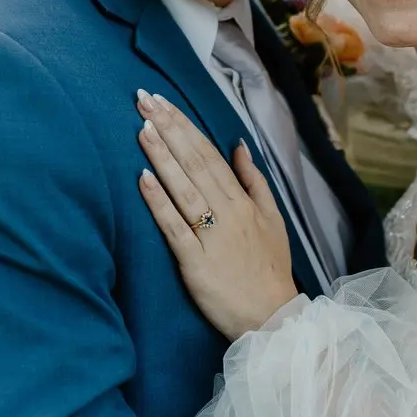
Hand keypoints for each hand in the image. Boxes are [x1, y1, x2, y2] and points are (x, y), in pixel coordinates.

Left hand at [136, 91, 297, 340]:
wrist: (272, 316)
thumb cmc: (270, 269)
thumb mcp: (273, 219)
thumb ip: (254, 181)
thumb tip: (239, 146)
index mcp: (243, 201)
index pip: (210, 154)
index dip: (185, 126)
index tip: (163, 102)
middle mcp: (228, 212)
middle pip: (194, 162)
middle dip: (169, 128)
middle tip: (144, 100)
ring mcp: (211, 236)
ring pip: (184, 188)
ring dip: (162, 156)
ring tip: (143, 127)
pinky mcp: (195, 262)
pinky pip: (175, 227)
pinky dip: (159, 202)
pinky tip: (143, 178)